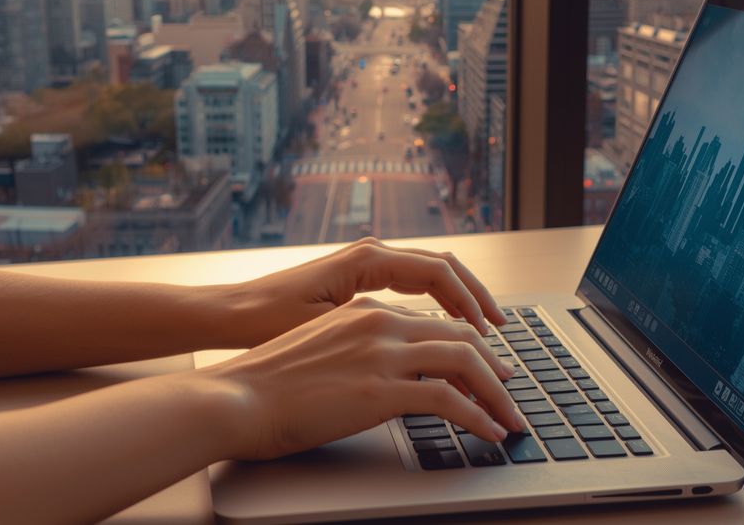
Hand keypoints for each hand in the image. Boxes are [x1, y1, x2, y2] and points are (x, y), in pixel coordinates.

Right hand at [202, 298, 525, 460]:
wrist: (234, 397)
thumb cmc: (266, 383)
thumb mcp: (320, 350)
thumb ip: (358, 352)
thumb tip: (383, 374)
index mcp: (365, 311)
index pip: (435, 323)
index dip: (468, 345)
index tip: (484, 367)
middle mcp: (380, 323)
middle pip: (460, 335)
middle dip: (494, 365)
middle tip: (508, 388)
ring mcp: (382, 353)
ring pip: (466, 360)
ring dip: (496, 392)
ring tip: (509, 416)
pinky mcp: (381, 389)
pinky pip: (450, 399)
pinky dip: (479, 416)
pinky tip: (490, 432)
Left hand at [230, 237, 506, 344]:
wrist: (228, 315)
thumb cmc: (267, 322)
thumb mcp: (328, 325)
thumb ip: (378, 323)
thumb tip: (427, 334)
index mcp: (367, 259)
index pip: (439, 273)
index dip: (470, 303)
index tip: (489, 332)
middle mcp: (371, 253)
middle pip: (444, 267)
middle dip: (476, 297)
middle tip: (500, 329)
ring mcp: (366, 262)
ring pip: (430, 274)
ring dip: (460, 299)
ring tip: (483, 329)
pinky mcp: (359, 278)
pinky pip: (413, 284)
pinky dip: (437, 302)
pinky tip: (446, 326)